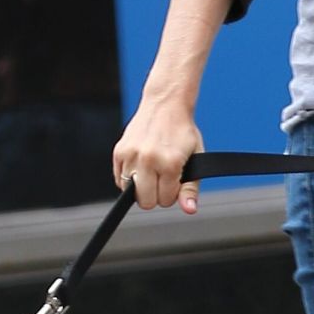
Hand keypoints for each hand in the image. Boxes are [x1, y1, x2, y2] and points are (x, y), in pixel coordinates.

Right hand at [114, 98, 202, 213]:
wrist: (165, 104)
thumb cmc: (182, 131)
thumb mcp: (195, 158)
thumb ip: (191, 188)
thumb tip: (189, 209)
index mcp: (170, 163)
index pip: (166, 200)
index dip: (171, 193)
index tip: (174, 179)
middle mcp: (148, 159)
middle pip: (146, 201)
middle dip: (156, 194)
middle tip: (162, 177)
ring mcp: (131, 155)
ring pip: (130, 193)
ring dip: (141, 187)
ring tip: (151, 170)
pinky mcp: (118, 152)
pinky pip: (118, 180)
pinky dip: (128, 179)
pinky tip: (140, 166)